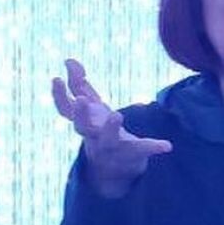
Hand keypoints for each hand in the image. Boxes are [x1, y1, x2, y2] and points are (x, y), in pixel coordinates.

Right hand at [52, 59, 170, 196]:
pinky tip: (167, 145)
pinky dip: (154, 146)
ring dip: (110, 127)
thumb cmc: (99, 128)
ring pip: (107, 139)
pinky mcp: (132, 152)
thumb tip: (68, 59)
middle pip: (81, 127)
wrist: (114, 164)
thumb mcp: (90, 107)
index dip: (59, 95)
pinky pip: (142, 149)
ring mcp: (113, 145)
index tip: (56, 78)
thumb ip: (79, 84)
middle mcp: (94, 135)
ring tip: (117, 115)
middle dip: (80, 114)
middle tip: (81, 100)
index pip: (66, 109)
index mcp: (84, 123)